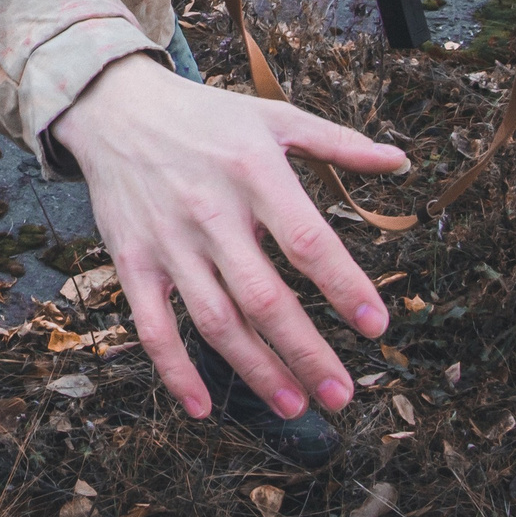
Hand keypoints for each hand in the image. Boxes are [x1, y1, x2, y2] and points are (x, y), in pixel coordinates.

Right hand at [50, 54, 406, 421]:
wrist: (114, 109)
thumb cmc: (205, 116)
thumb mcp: (273, 117)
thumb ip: (337, 142)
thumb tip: (400, 162)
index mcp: (254, 173)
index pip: (306, 240)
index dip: (343, 286)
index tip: (376, 326)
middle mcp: (211, 213)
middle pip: (264, 297)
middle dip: (306, 353)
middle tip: (341, 395)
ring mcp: (168, 242)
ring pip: (216, 321)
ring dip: (257, 370)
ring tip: (296, 405)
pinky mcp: (133, 261)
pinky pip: (152, 326)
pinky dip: (175, 370)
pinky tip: (202, 408)